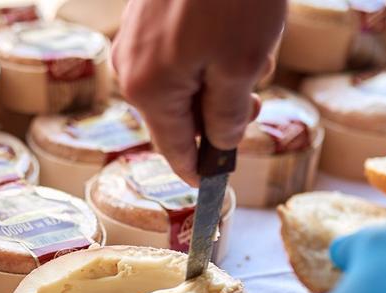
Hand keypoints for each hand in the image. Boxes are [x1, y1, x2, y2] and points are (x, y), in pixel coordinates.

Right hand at [112, 0, 283, 183]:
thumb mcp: (241, 65)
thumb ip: (229, 115)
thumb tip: (221, 142)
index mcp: (148, 90)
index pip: (173, 149)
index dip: (198, 169)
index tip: (214, 183)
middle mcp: (130, 68)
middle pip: (177, 115)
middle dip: (218, 112)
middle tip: (256, 99)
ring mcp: (134, 39)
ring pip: (180, 82)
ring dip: (217, 78)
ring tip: (252, 48)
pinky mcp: (145, 16)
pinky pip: (175, 53)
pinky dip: (206, 52)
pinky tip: (233, 29)